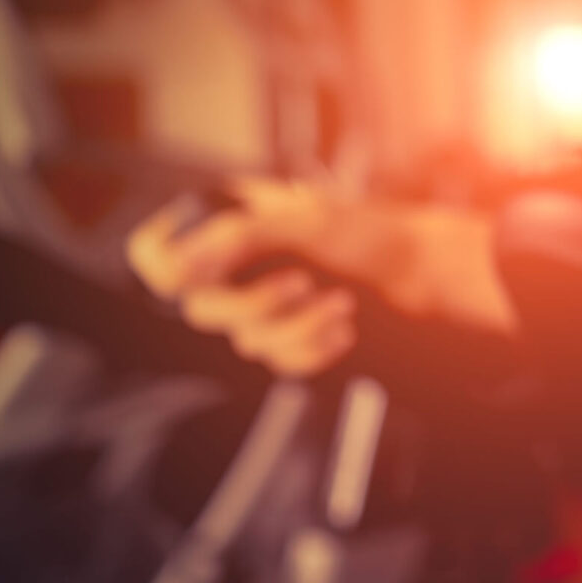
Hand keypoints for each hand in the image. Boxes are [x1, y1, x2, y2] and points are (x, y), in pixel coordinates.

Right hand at [127, 178, 364, 376]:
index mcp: (231, 224)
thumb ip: (238, 236)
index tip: (182, 276)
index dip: (160, 266)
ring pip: (248, 341)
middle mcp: (239, 266)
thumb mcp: (305, 220)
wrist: (425, 269)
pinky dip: (313, 350)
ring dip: (299, 328)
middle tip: (303, 283)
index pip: (155, 253)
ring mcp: (265, 304)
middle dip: (257, 304)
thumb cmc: (370, 232)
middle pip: (203, 310)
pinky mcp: (292, 336)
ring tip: (342, 303)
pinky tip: (344, 330)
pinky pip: (280, 362)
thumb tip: (180, 265)